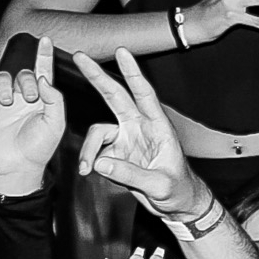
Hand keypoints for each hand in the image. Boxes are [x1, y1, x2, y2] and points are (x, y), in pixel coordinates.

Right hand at [0, 36, 65, 196]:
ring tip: (8, 102)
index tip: (47, 40)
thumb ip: (54, 100)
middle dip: (24, 80)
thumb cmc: (39, 148)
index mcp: (42, 99)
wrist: (16, 167)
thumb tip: (43, 79)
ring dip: (5, 85)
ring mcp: (3, 102)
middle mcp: (23, 97)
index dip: (44, 55)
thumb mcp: (55, 124)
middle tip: (27, 98)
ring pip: (1, 78)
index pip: (43, 72)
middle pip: (22, 73)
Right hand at [74, 49, 212, 220]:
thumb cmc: (178, 191)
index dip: (133, 73)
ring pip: (98, 130)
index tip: (122, 52)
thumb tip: (100, 163)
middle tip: (81, 57)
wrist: (177, 205)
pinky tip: (89, 171)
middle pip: (116, 97)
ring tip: (86, 168)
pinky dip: (89, 159)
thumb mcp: (159, 185)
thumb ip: (130, 174)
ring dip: (88, 147)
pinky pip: (96, 149)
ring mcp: (127, 139)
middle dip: (98, 77)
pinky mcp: (117, 153)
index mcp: (159, 128)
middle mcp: (141, 128)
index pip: (144, 95)